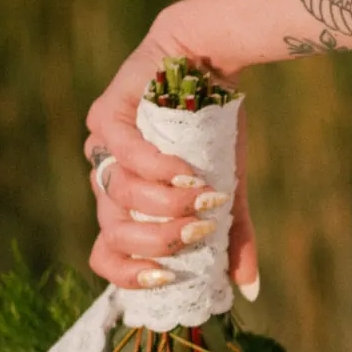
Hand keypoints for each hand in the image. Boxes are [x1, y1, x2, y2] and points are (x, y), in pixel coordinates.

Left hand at [82, 14, 261, 298]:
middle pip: (112, 231)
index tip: (169, 276)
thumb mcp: (228, 190)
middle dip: (158, 240)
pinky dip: (159, 169)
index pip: (106, 255)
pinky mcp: (106, 114)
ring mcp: (101, 147)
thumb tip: (249, 290)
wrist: (210, 61)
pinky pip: (126, 153)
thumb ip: (233, 238)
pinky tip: (188, 172)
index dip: (129, 274)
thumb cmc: (213, 129)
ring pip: (119, 194)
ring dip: (166, 204)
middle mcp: (105, 179)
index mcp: (125, 205)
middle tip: (200, 232)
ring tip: (206, 197)